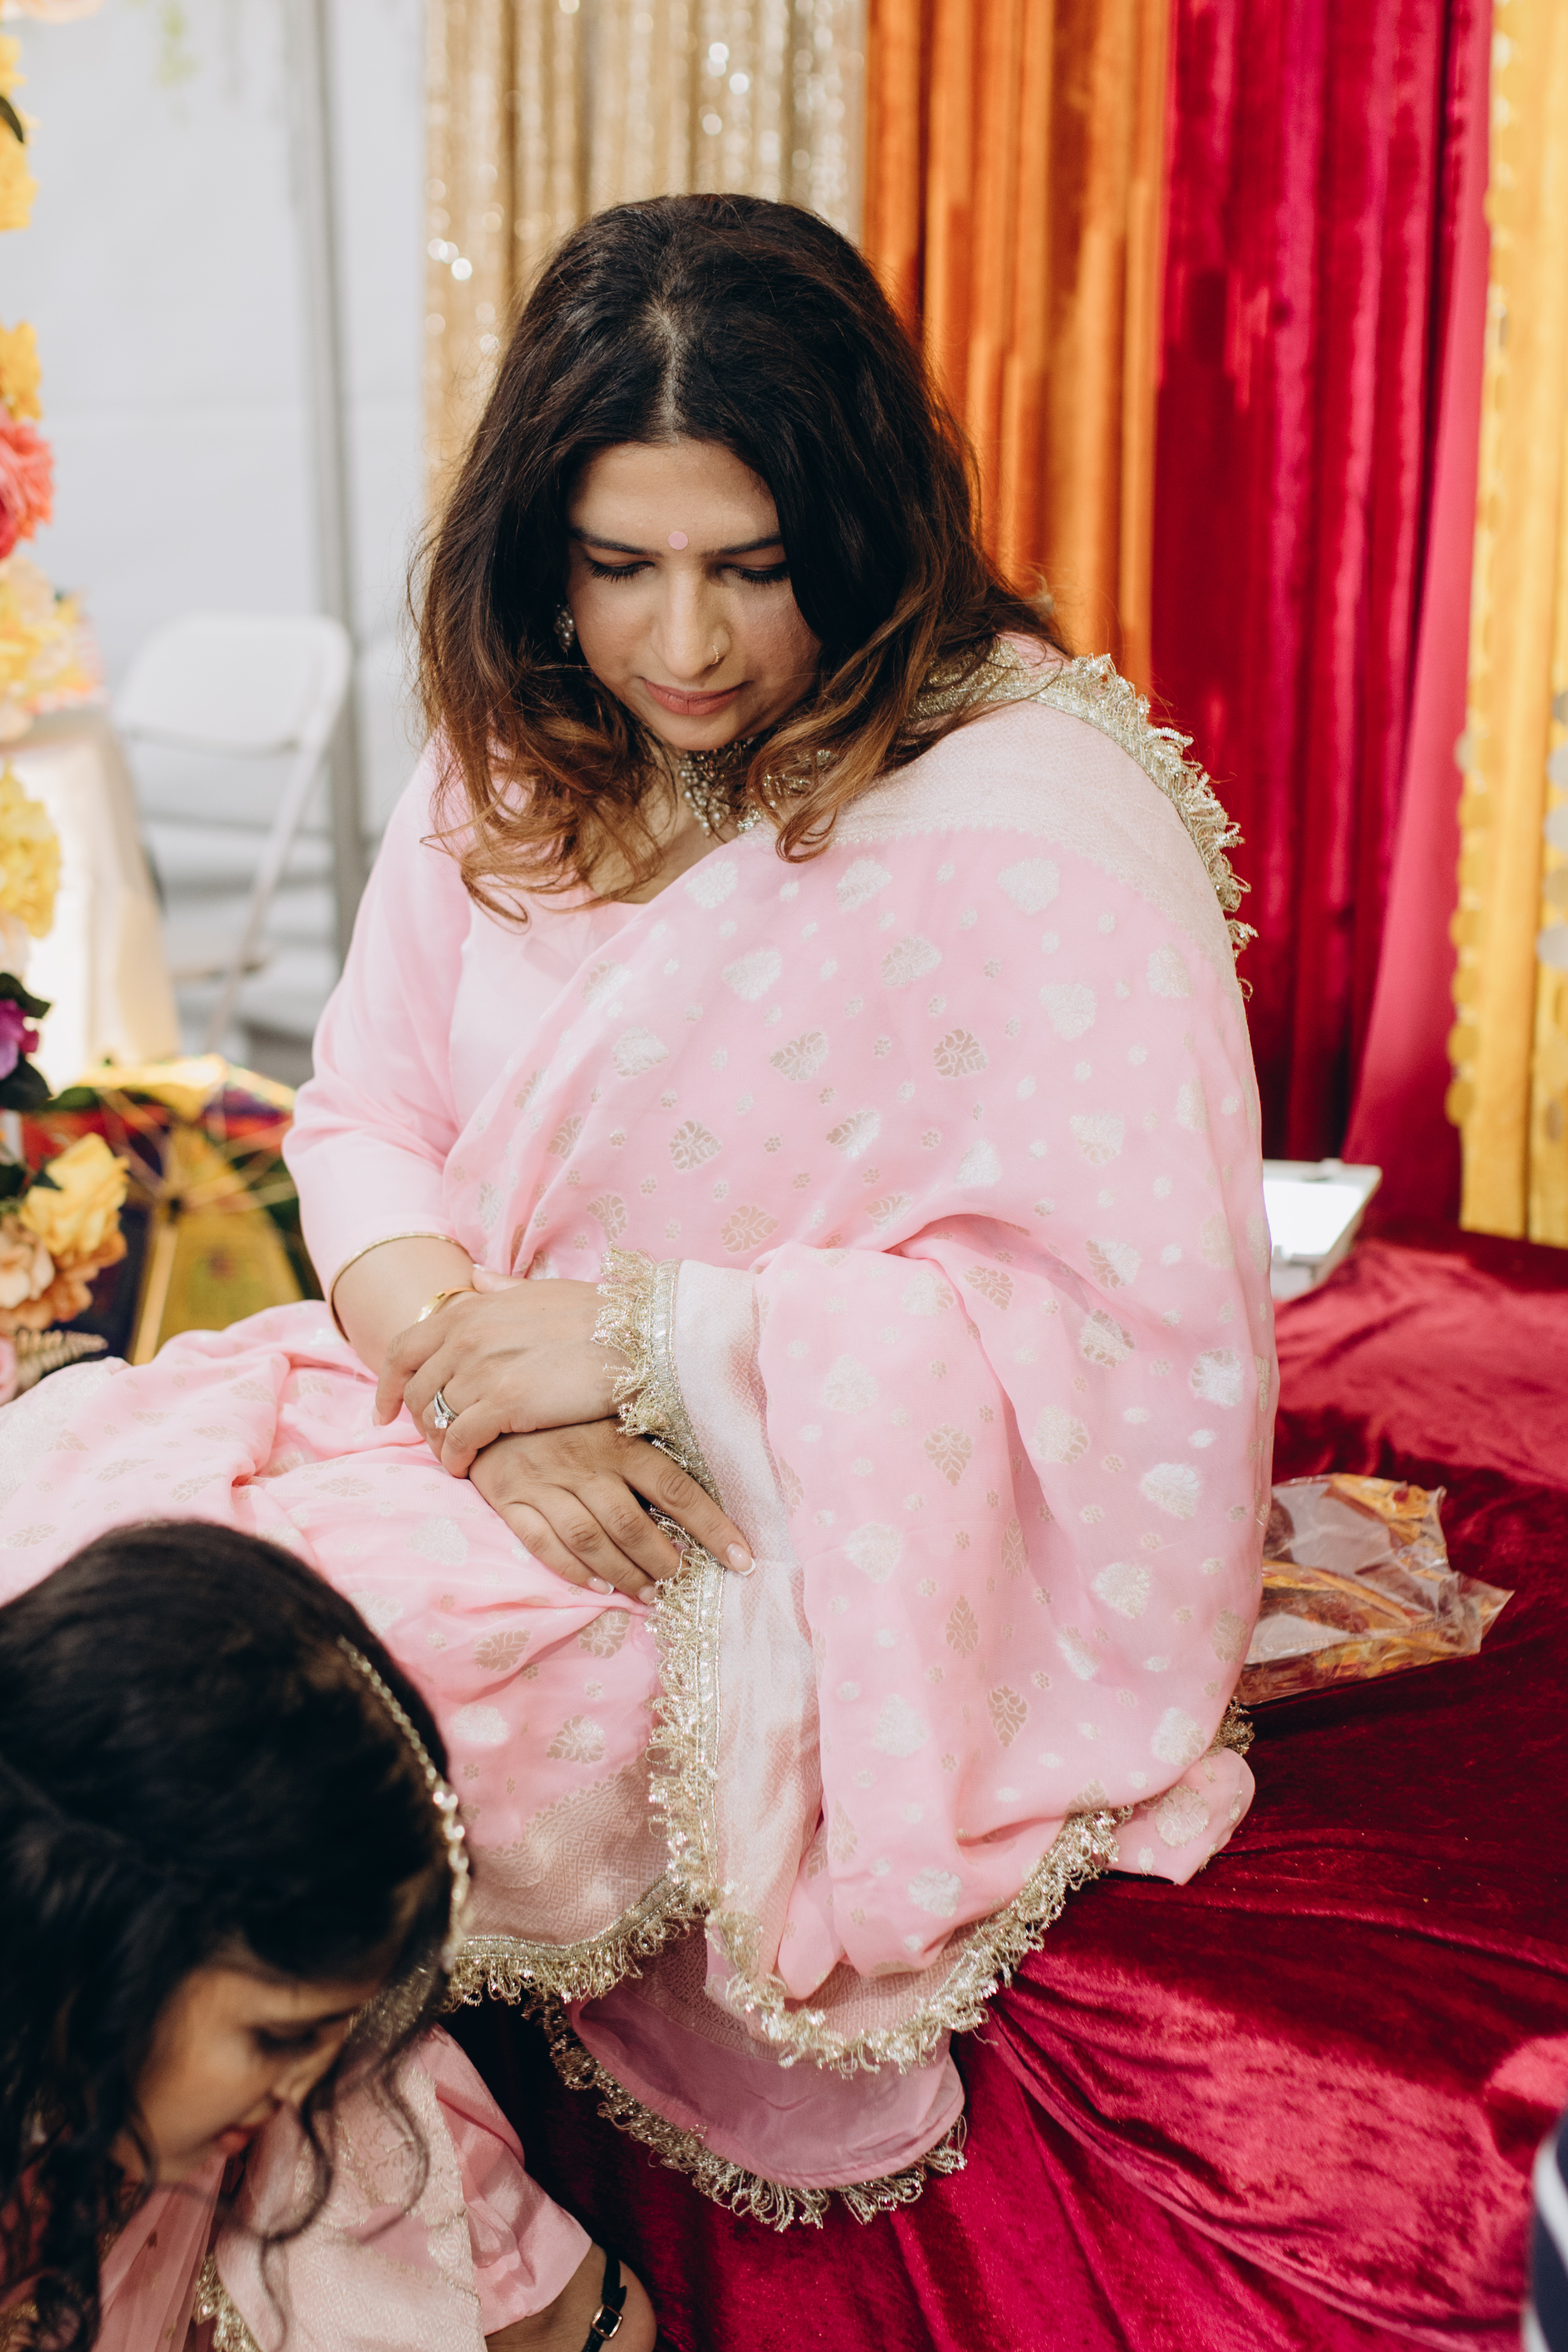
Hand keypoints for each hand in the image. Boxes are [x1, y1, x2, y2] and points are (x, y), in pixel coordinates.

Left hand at [376, 1270, 622, 1473]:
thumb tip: (475, 1278)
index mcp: (472, 1309)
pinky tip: (466, 1468)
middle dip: (418, 1421)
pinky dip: (456, 1457)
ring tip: (454, 1458)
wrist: (639, 1334)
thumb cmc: (598, 1314)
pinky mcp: (505, 1403)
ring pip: (436, 1417)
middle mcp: (467, 1336)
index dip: (387, 1384)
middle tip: (433, 1443)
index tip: (384, 1412)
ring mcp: (483, 1369)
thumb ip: (501, 1289)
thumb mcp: (541, 1291)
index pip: (404, 1348)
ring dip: (439, 1443)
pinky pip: (460, 1440)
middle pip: (416, 1388)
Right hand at [469, 1420, 753, 1599]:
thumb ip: (648, 1445)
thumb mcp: (611, 1417)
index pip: (678, 1490)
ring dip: (625, 1575)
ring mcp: (545, 1482)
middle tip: (682, 1583)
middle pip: (632, 1525)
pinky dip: (575, 1571)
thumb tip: (706, 1477)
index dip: (713, 1528)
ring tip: (650, 1595)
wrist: (489, 1399)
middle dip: (663, 1563)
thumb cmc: (564, 1414)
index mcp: (619, 1440)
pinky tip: (600, 1586)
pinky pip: (544, 1543)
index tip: (743, 1560)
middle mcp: (585, 1462)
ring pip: (591, 1541)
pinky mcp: (511, 1498)